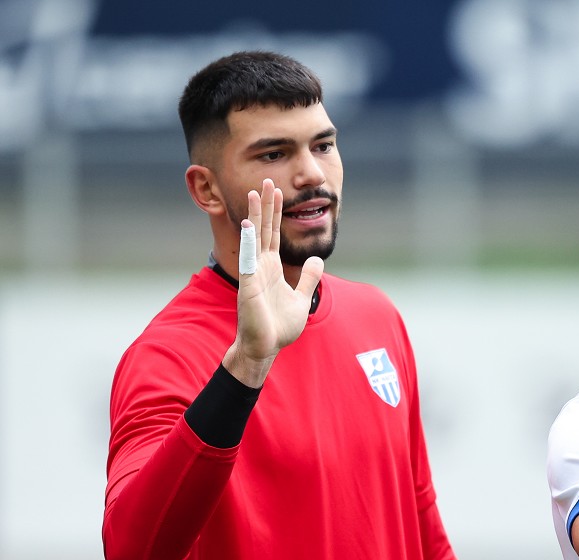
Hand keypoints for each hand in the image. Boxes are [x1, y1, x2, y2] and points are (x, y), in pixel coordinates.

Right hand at [222, 178, 323, 386]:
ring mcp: (253, 273)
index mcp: (271, 267)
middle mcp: (260, 266)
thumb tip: (317, 260)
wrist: (266, 347)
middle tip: (267, 180)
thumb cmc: (279, 326)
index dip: (276, 212)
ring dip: (256, 215)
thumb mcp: (301, 297)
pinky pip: (248, 260)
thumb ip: (308, 278)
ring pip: (254, 238)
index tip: (278, 190)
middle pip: (263, 229)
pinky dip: (248, 242)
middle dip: (266, 205)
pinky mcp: (248, 285)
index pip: (273, 234)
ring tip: (256, 192)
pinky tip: (248, 224)